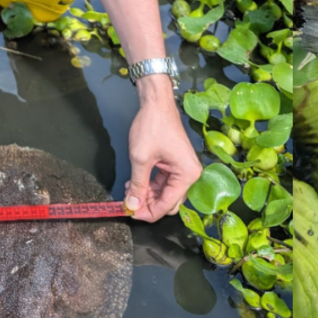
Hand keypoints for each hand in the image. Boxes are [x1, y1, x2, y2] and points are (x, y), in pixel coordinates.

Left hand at [124, 76, 201, 221]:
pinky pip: (163, 183)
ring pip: (164, 193)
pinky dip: (149, 186)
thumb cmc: (152, 126)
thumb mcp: (141, 159)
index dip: (148, 212)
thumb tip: (132, 206)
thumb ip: (137, 185)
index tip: (130, 213)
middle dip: (148, 205)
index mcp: (187, 174)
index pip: (167, 205)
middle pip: (168, 202)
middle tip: (128, 204)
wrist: (156, 103)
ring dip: (147, 195)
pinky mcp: (175, 164)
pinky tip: (134, 184)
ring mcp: (183, 169)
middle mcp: (189, 174)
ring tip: (128, 192)